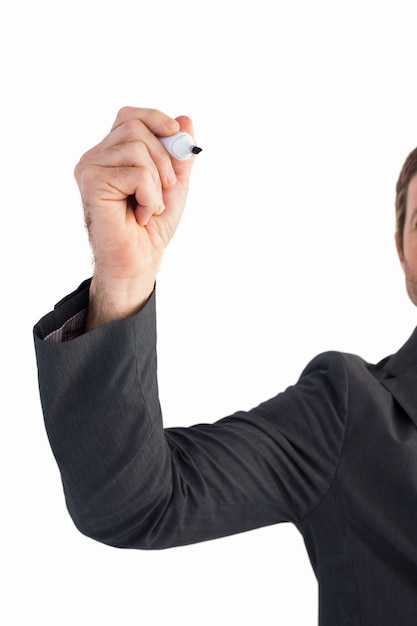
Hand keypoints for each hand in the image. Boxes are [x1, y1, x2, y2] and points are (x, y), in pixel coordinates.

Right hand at [73, 107, 195, 328]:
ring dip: (156, 182)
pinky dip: (149, 195)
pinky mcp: (92, 183)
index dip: (155, 118)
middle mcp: (95, 157)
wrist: (139, 260)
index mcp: (111, 153)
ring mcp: (90, 168)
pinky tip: (141, 213)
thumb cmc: (151, 226)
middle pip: (135, 127)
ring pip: (137, 148)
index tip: (176, 133)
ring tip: (150, 206)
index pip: (129, 116)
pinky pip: (136, 172)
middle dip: (163, 158)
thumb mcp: (174, 183)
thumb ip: (178, 153)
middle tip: (166, 189)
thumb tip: (185, 119)